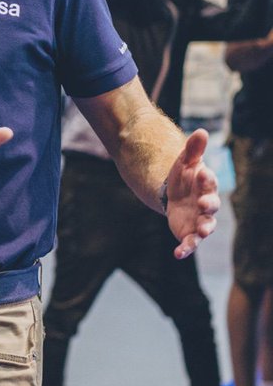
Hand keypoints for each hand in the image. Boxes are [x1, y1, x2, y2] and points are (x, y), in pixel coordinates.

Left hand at [165, 128, 220, 258]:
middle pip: (211, 206)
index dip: (206, 178)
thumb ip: (192, 150)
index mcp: (206, 186)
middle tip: (204, 204)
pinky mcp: (189, 233)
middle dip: (209, 205)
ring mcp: (199, 220)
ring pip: (206, 227)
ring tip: (201, 232)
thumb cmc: (183, 178)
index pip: (209, 182)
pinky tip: (178, 254)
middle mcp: (206, 204)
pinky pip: (190, 243)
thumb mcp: (184, 162)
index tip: (200, 172)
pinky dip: (185, 249)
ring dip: (204, 229)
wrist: (173, 196)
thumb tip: (200, 130)